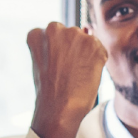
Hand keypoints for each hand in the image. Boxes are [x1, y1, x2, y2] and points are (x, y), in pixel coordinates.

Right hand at [26, 22, 107, 137]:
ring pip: (87, 41)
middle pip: (71, 35)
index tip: (55, 67)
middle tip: (66, 72)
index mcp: (37, 33)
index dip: (58, 54)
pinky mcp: (93, 45)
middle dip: (73, 51)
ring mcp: (74, 35)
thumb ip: (59, 43)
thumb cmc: (51, 90)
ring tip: (74, 75)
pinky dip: (98, 63)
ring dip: (86, 56)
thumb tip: (88, 27)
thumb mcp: (45, 62)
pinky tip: (85, 75)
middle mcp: (54, 28)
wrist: (59, 109)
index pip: (54, 36)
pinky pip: (101, 51)